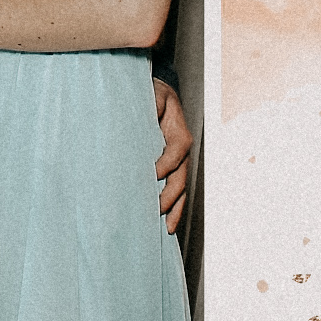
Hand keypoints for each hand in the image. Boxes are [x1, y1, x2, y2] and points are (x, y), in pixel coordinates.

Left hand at [153, 79, 191, 234]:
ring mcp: (178, 160)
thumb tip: (139, 114)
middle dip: (171, 194)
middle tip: (157, 209)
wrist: (157, 92)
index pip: (177, 150)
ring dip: (175, 208)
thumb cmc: (150, 93)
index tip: (152, 175)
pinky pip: (175, 188)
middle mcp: (182, 148)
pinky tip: (167, 222)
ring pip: (181, 187)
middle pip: (181, 174)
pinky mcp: (172, 166)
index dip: (166, 163)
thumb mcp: (151, 95)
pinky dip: (173, 206)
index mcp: (178, 131)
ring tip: (167, 228)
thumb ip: (150, 105)